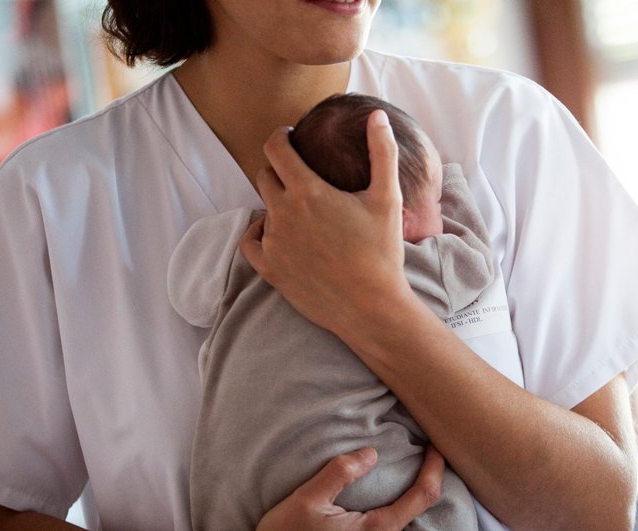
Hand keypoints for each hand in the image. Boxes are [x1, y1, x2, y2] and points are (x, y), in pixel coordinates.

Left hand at [240, 111, 412, 336]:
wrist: (371, 307)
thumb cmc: (382, 252)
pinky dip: (261, 232)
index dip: (281, 135)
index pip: (276, 147)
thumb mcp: (387, 198)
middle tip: (298, 174)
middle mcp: (283, 213)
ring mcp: (273, 243)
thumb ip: (382, 152)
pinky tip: (277, 233)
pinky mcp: (269, 269)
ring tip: (303, 212)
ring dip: (277, 204)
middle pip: (265, 175)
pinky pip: (250, 241)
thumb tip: (377, 116)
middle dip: (279, 168)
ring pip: (264, 209)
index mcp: (308, 191)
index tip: (290, 136)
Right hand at [256, 446, 444, 530]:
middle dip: (428, 480)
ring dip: (415, 495)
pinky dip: (401, 506)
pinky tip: (392, 492)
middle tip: (426, 452)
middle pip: (421, 509)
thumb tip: (372, 453)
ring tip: (412, 468)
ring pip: (408, 520)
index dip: (434, 468)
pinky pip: (394, 526)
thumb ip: (340, 473)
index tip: (435, 447)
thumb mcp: (307, 499)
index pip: (422, 495)